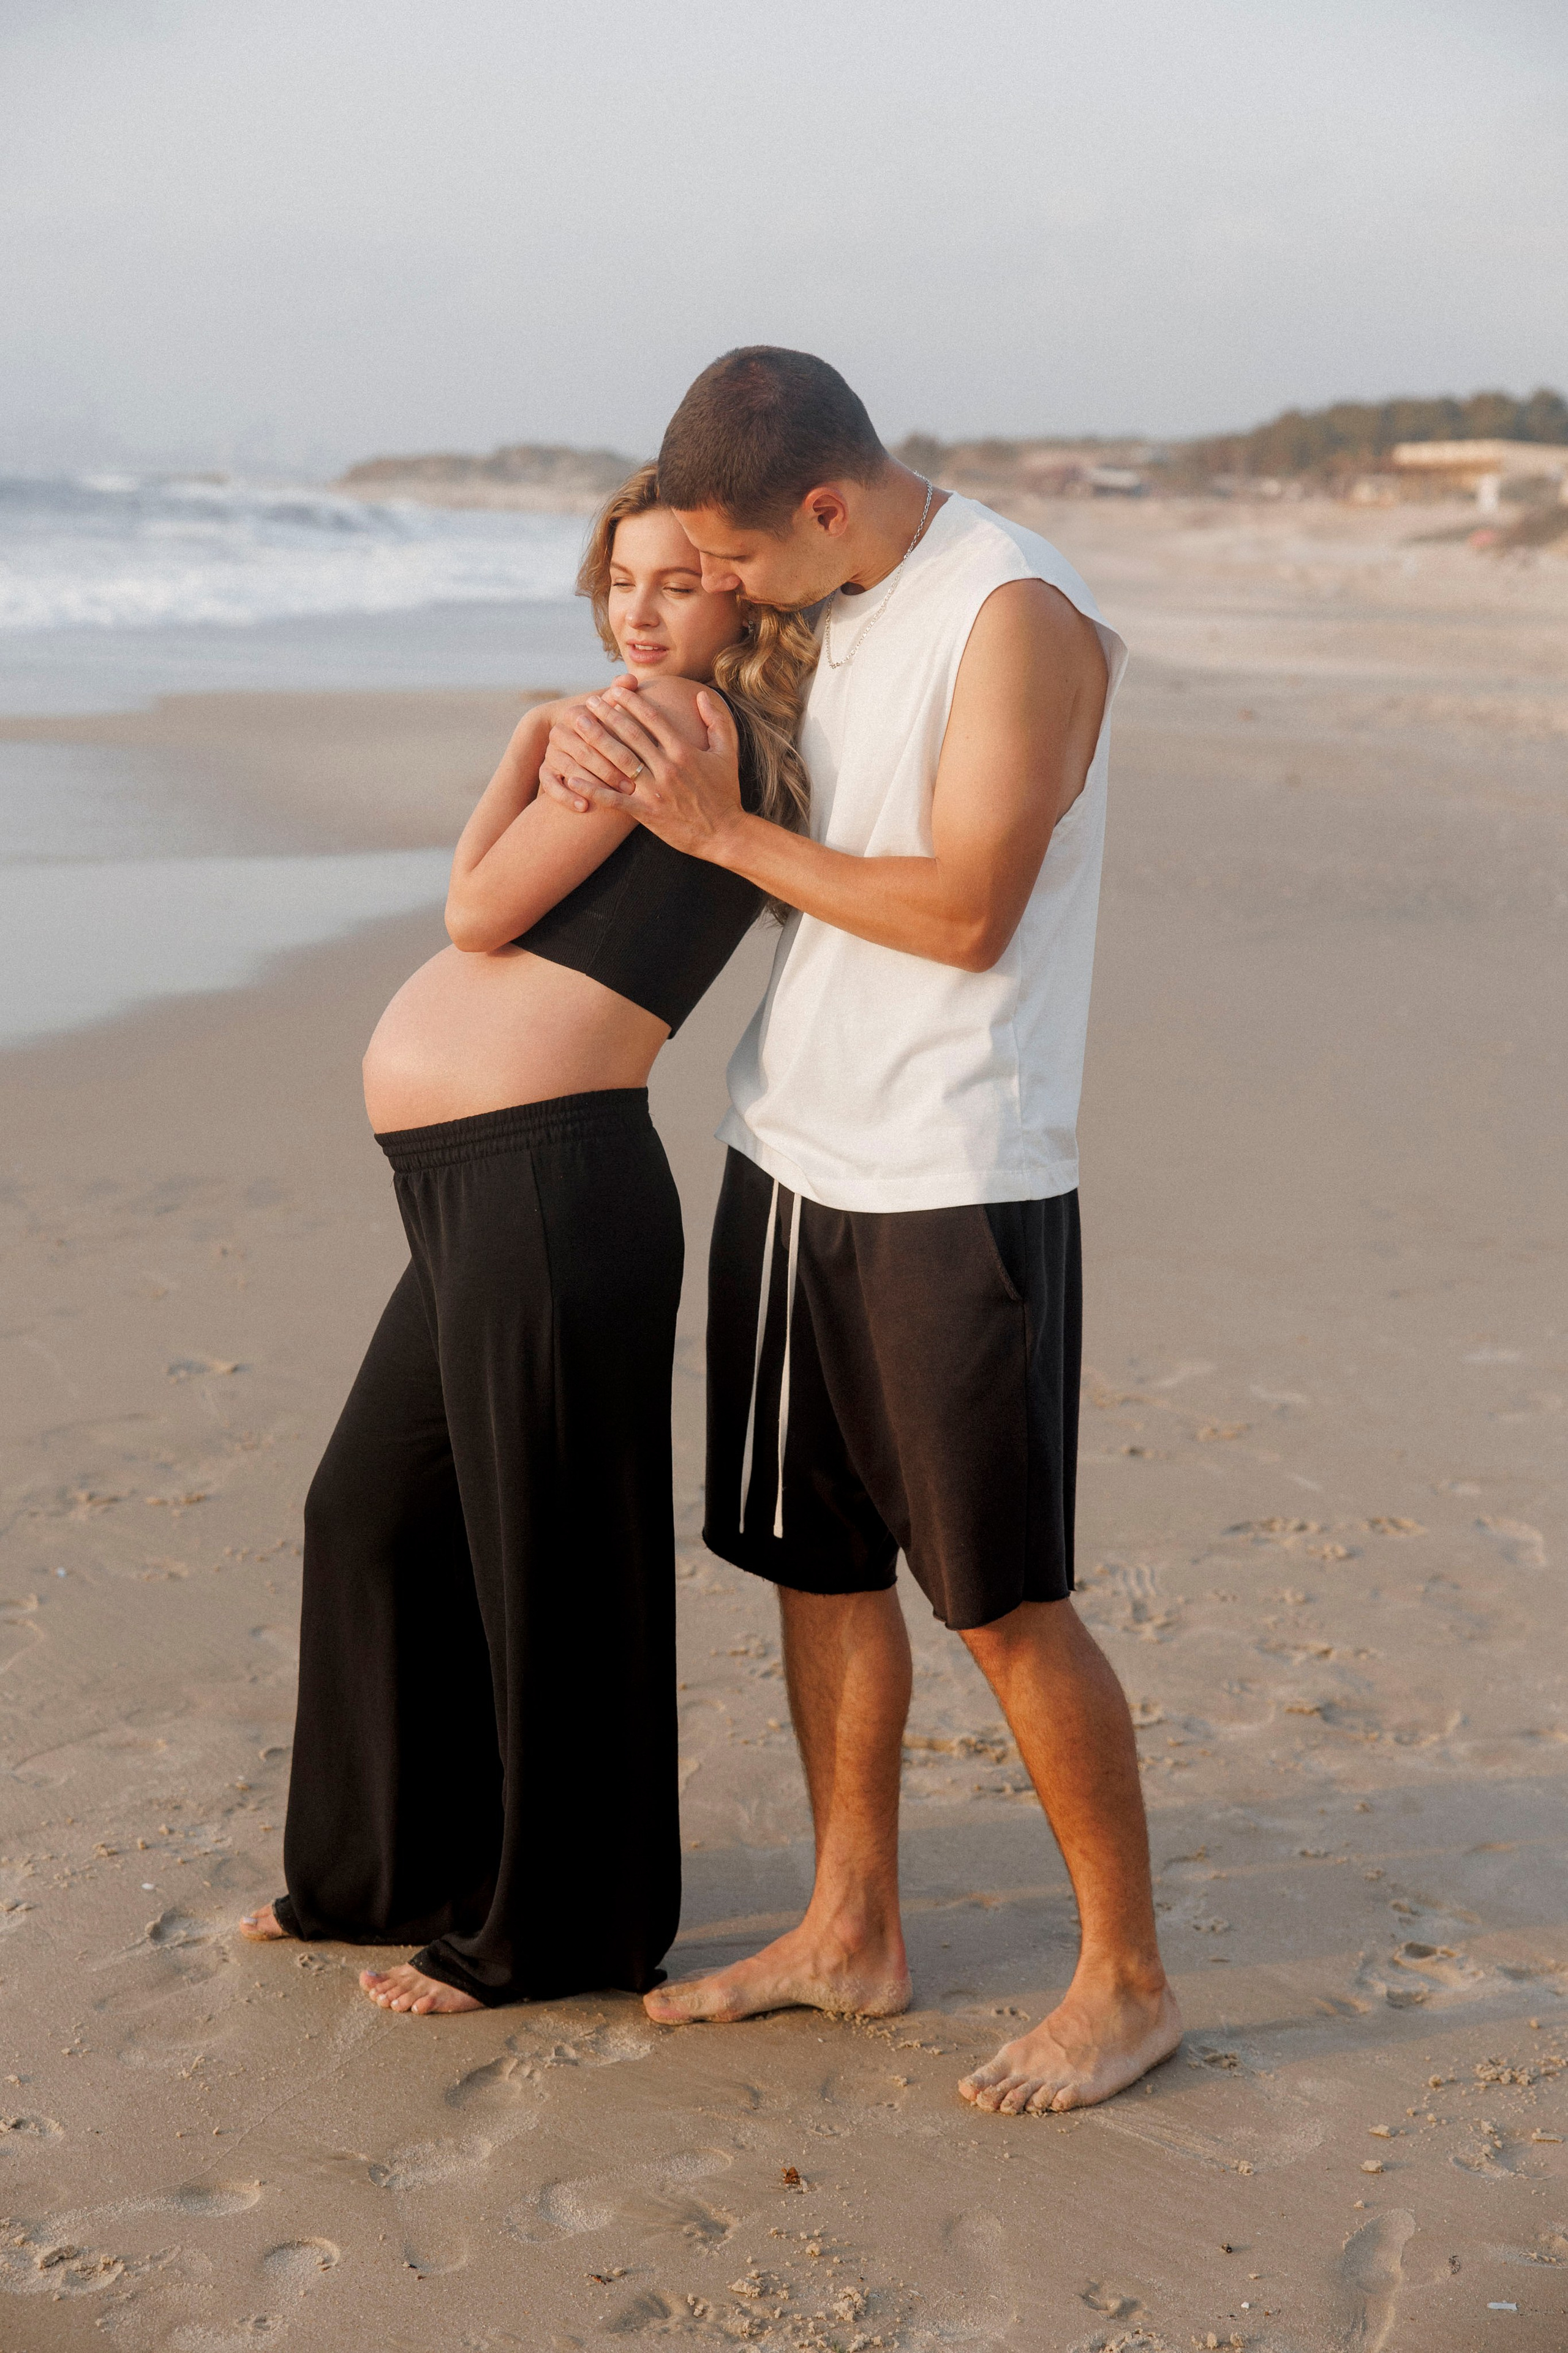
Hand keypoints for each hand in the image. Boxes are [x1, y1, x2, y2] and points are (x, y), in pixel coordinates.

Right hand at [539, 676, 640, 813]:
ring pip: (570, 771)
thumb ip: (621, 694)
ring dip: (593, 786)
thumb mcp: (611, 708)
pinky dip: (566, 797)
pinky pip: (551, 786)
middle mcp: (559, 732)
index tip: (640, 764)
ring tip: (613, 798)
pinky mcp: (544, 771)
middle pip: (584, 753)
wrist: (575, 739)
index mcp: (575, 714)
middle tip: (630, 787)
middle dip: (609, 771)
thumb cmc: (604, 724)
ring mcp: (550, 752)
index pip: (596, 732)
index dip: (618, 748)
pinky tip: (583, 807)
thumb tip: (631, 679)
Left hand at [541, 686, 746, 860]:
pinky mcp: (647, 813)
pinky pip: (613, 799)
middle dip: (607, 714)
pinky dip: (592, 789)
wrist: (726, 834)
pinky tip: (572, 779)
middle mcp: (667, 768)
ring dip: (595, 741)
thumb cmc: (726, 792)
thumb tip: (702, 694)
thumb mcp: (728, 752)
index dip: (631, 702)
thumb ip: (718, 720)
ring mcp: (655, 791)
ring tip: (578, 726)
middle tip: (590, 701)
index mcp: (684, 751)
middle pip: (630, 734)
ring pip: (618, 761)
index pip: (652, 718)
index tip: (615, 690)